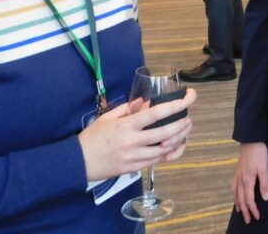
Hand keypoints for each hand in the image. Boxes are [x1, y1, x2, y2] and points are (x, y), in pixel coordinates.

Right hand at [78, 87, 195, 181]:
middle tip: (189, 117)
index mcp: (126, 126)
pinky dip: (170, 153)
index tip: (187, 99)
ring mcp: (135, 157)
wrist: (78, 163)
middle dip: (182, 124)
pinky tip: (178, 145)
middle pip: (165, 134)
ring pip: (164, 149)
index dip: (174, 106)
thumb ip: (128, 109)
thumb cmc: (92, 137)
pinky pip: (157, 161)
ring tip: (186, 128)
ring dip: (179, 138)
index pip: (155, 114)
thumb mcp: (107, 117)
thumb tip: (145, 101)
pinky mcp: (134, 168)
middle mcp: (133, 142)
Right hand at [231, 142, 267, 223]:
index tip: (257, 217)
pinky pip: (233, 186)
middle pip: (241, 199)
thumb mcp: (264, 168)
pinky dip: (234, 194)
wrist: (250, 139)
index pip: (249, 199)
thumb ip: (264, 184)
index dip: (253, 209)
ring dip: (238, 204)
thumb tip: (265, 198)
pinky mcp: (237, 170)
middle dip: (245, 211)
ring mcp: (237, 175)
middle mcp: (240, 179)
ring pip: (235, 193)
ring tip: (239, 211)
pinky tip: (235, 194)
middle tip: (248, 220)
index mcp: (247, 180)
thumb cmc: (258, 153)